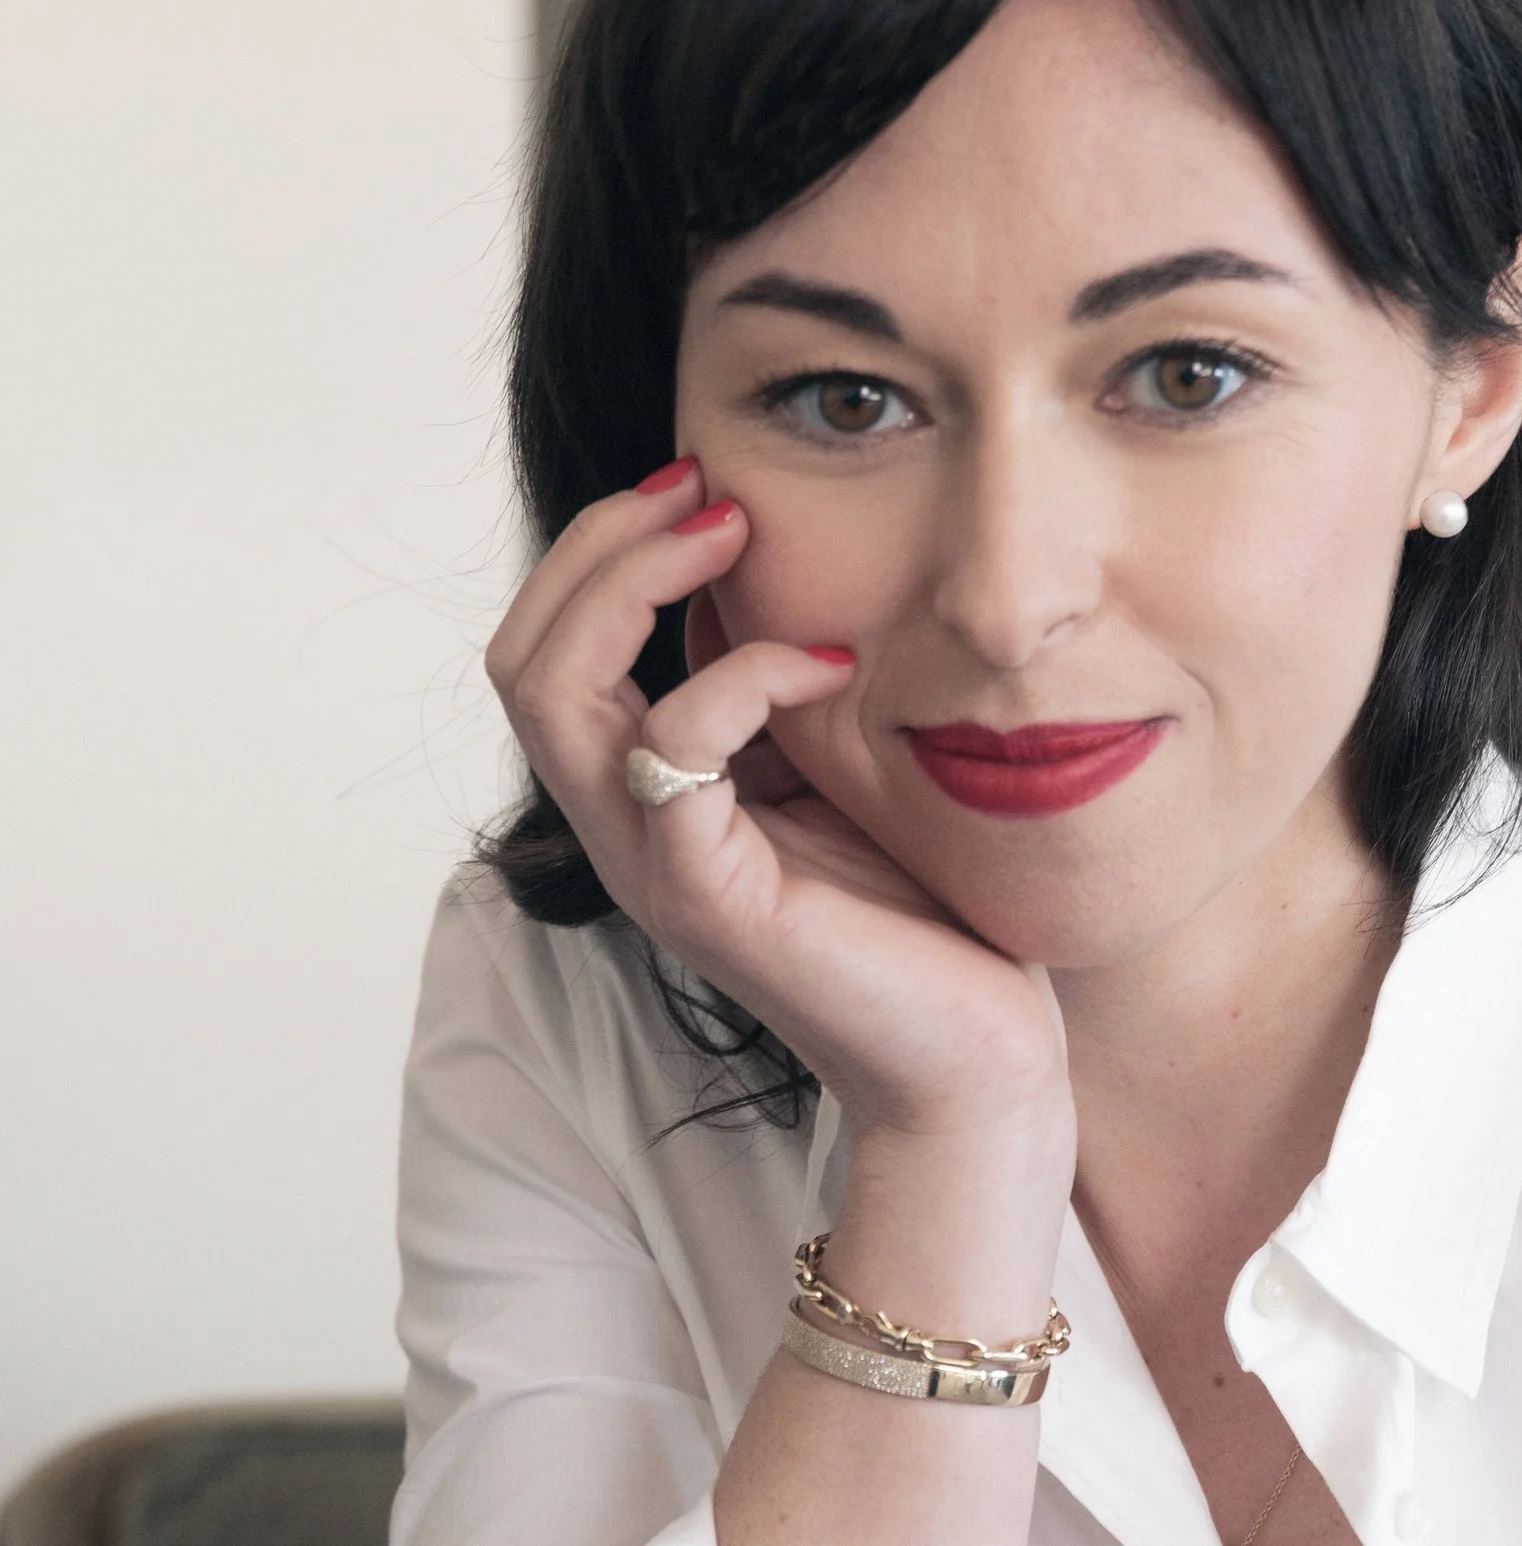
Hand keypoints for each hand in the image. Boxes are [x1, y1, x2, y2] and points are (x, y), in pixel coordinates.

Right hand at [486, 463, 1070, 1143]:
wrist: (975, 1057)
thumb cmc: (924, 916)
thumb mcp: (830, 764)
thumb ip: (768, 689)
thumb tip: (742, 574)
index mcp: (645, 800)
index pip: (546, 652)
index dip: (604, 552)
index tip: (704, 488)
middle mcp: (625, 835)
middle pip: (521, 659)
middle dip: (600, 547)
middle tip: (703, 490)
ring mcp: (655, 870)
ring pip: (555, 695)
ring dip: (633, 585)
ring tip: (734, 537)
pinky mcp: (708, 899)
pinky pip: (673, 750)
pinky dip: (743, 678)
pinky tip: (833, 666)